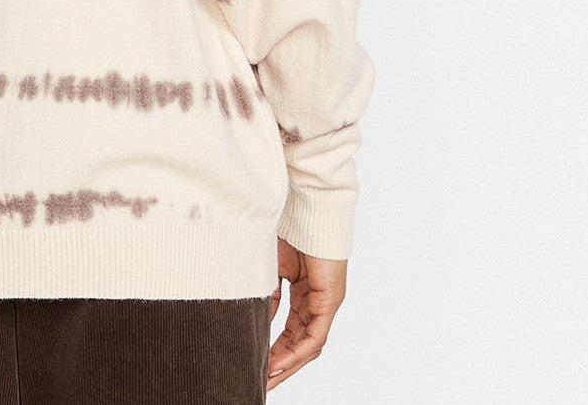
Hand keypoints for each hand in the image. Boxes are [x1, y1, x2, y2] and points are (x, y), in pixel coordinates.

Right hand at [264, 238, 347, 389]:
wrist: (305, 206)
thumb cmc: (288, 227)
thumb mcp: (271, 268)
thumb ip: (268, 294)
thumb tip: (259, 320)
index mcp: (302, 292)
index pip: (290, 329)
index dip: (274, 348)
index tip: (257, 363)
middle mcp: (316, 300)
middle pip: (300, 342)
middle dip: (280, 363)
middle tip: (262, 381)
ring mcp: (325, 302)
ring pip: (309, 344)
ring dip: (289, 364)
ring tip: (269, 378)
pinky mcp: (330, 300)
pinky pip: (315, 336)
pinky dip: (298, 352)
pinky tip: (280, 363)